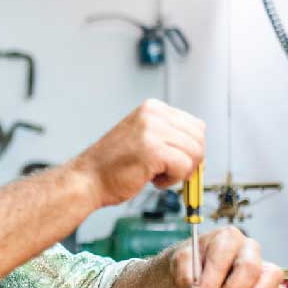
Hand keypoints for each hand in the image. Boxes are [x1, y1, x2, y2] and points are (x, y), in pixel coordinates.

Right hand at [68, 100, 203, 206]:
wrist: (87, 180)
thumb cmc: (113, 165)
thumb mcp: (144, 138)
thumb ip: (170, 137)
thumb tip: (200, 150)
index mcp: (153, 108)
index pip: (195, 125)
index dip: (190, 148)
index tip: (174, 160)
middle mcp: (154, 114)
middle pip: (199, 138)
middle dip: (190, 160)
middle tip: (168, 170)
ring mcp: (153, 130)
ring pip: (195, 153)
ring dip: (181, 171)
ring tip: (157, 174)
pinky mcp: (153, 150)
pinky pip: (184, 167)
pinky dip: (172, 180)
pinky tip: (152, 179)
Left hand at [170, 227, 283, 287]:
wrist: (198, 271)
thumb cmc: (193, 263)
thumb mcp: (180, 262)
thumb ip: (185, 276)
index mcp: (227, 237)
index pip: (223, 256)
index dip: (211, 283)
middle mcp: (248, 248)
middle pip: (250, 267)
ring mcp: (263, 264)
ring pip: (270, 278)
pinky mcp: (271, 283)